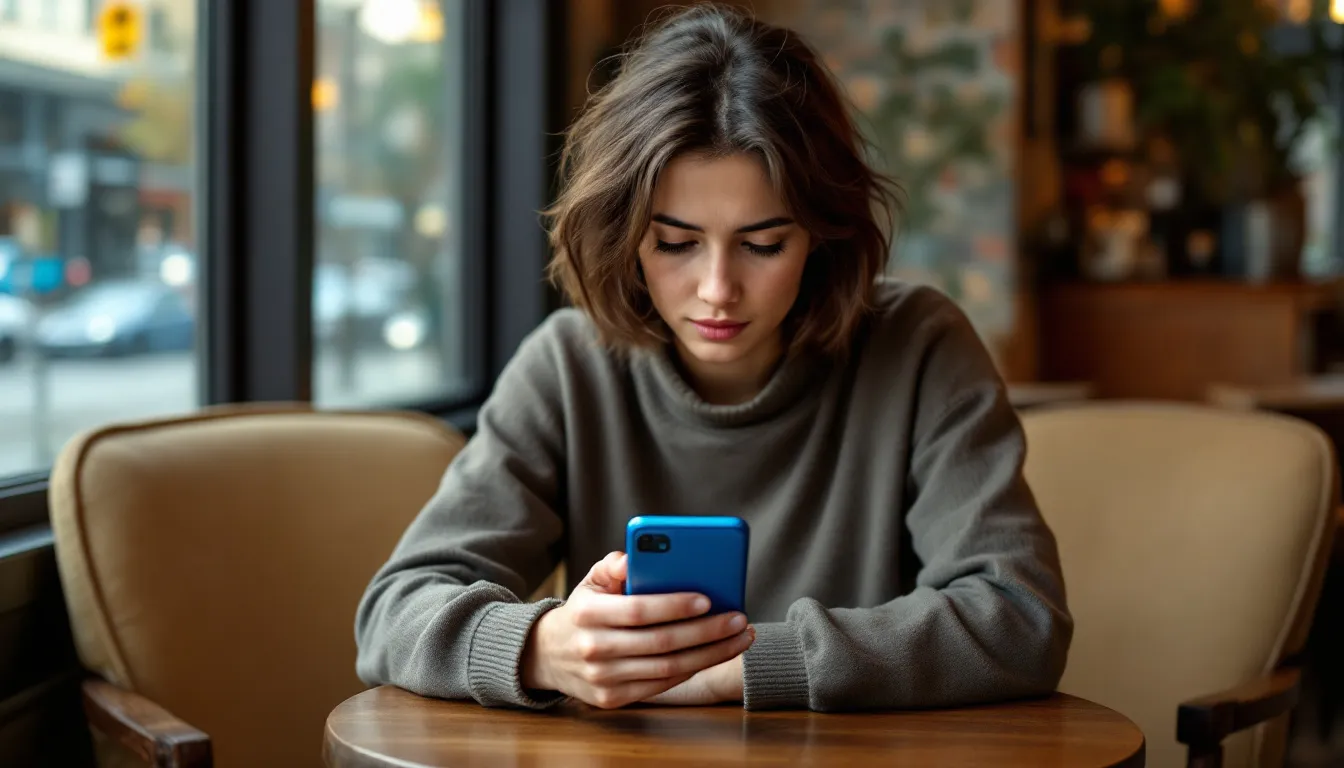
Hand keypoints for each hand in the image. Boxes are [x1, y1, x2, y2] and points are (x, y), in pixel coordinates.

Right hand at [520, 551, 753, 708]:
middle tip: (739, 619)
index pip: (637, 610)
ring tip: (739, 637)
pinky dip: (693, 670)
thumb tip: (634, 557)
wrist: (547, 655)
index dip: (673, 606)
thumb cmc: (583, 610)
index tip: (707, 598)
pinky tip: (716, 654)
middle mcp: (594, 649)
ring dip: (710, 655)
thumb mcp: (590, 581)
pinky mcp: (613, 699)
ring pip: (667, 669)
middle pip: (660, 643)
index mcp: (588, 614)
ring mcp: (603, 679)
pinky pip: (661, 685)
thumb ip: (614, 564)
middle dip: (706, 632)